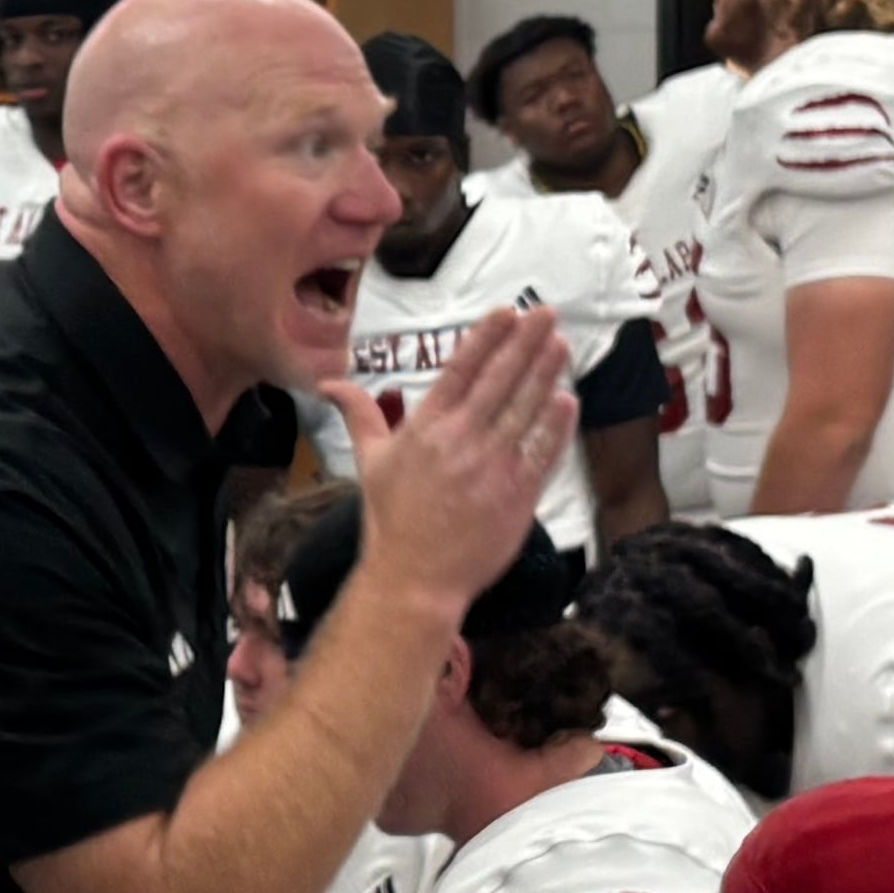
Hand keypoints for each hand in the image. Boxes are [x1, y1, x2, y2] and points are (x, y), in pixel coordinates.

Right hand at [320, 306, 573, 616]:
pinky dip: (555, 427)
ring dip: (545, 374)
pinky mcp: (517, 497)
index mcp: (425, 428)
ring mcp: (492, 468)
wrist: (414, 580)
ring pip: (525, 410)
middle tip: (545, 313)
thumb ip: (359, 415)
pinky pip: (542, 454)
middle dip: (525, 343)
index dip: (486, 338)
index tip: (506, 313)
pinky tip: (566, 400)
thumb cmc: (390, 521)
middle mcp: (461, 441)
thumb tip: (327, 384)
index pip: (461, 370)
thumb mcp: (369, 462)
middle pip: (500, 380)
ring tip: (560, 344)